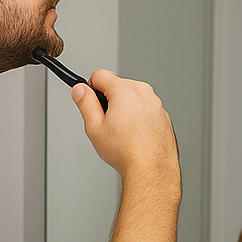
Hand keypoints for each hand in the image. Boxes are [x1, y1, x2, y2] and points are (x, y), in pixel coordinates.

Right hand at [71, 70, 179, 187]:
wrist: (151, 167)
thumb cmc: (126, 150)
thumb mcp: (94, 127)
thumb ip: (84, 103)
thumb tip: (79, 90)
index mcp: (125, 90)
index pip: (99, 74)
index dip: (90, 87)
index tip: (90, 101)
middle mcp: (143, 91)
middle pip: (117, 86)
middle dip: (108, 100)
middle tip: (105, 123)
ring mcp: (155, 103)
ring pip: (131, 98)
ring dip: (123, 109)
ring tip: (120, 132)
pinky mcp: (162, 114)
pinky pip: (144, 109)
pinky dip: (137, 117)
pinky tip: (133, 135)